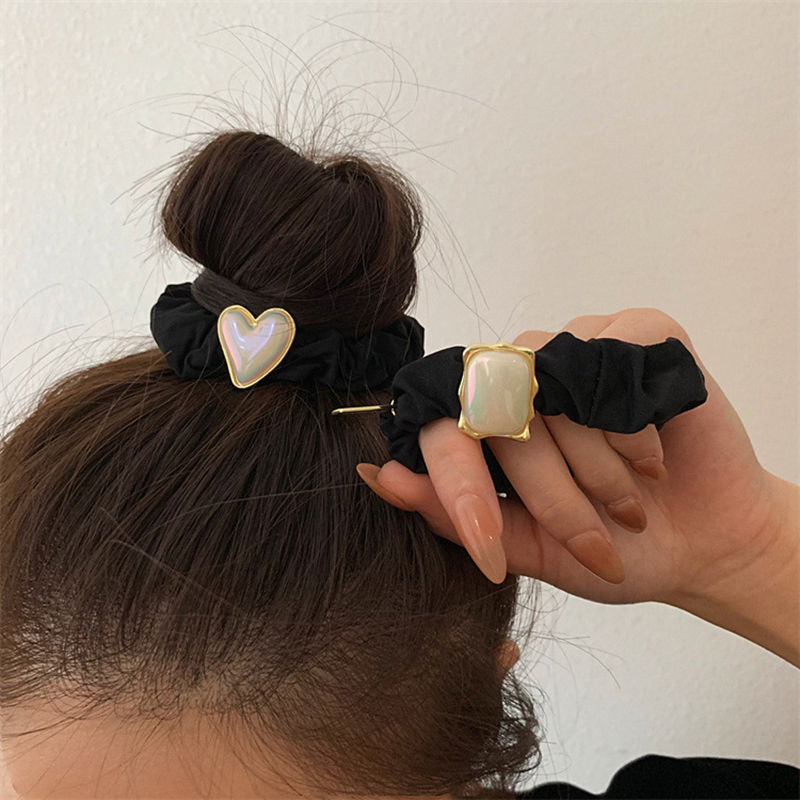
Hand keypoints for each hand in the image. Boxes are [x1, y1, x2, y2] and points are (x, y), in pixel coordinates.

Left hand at [357, 308, 783, 610]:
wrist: (700, 546)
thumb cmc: (608, 544)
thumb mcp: (524, 545)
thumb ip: (452, 513)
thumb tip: (375, 476)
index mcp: (488, 415)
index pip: (442, 424)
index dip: (458, 487)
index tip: (489, 550)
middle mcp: (525, 370)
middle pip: (501, 413)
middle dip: (550, 496)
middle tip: (595, 544)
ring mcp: (579, 345)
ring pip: (556, 392)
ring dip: (597, 468)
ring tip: (630, 502)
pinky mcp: (641, 333)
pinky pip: (615, 362)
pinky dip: (633, 427)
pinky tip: (654, 456)